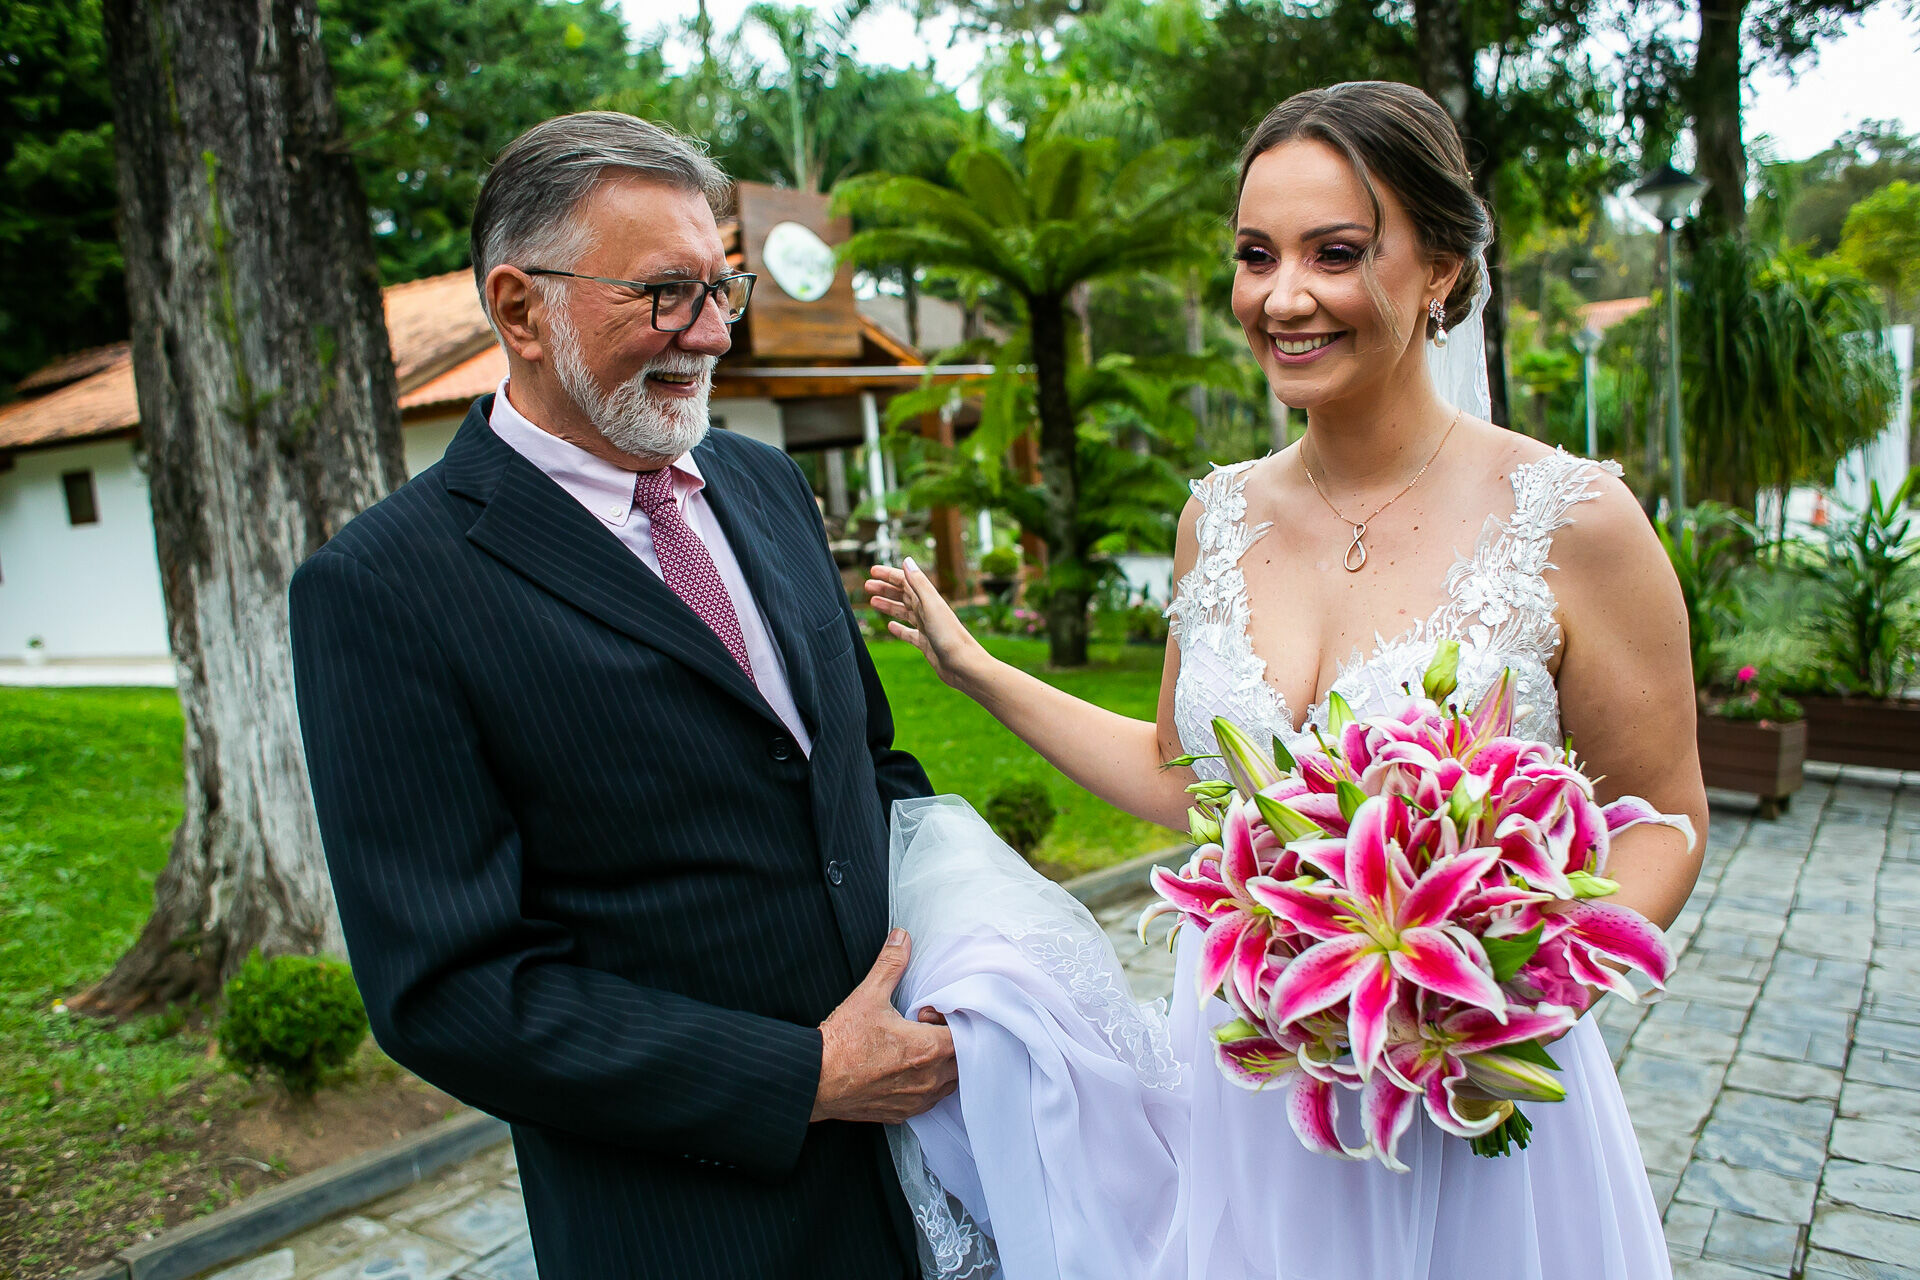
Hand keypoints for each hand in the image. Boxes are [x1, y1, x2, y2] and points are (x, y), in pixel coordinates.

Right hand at [811, 929, 957, 1124]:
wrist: (814, 1079)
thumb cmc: (841, 1043)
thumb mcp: (868, 996)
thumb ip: (891, 964)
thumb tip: (901, 939)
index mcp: (927, 1049)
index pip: (965, 1035)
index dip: (949, 1020)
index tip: (926, 1015)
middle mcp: (928, 1079)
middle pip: (961, 1060)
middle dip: (948, 1043)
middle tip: (921, 1030)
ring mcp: (916, 1100)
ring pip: (948, 1084)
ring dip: (940, 1066)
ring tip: (914, 1050)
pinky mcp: (901, 1113)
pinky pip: (929, 1102)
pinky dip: (925, 1086)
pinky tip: (903, 1071)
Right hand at [864, 557, 988, 691]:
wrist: (963, 665)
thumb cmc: (949, 635)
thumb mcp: (932, 605)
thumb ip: (919, 583)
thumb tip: (906, 560)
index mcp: (927, 599)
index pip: (905, 581)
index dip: (889, 575)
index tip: (872, 571)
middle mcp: (927, 611)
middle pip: (903, 595)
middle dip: (885, 589)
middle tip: (867, 586)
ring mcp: (926, 627)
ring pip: (904, 612)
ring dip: (888, 606)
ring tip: (873, 602)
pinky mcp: (925, 643)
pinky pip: (909, 633)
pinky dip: (899, 629)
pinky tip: (890, 627)